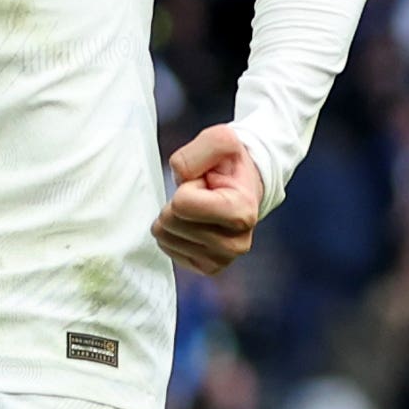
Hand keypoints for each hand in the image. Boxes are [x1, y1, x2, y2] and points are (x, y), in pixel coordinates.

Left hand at [153, 125, 264, 275]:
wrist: (243, 186)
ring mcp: (222, 260)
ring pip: (165, 238)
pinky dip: (175, 232)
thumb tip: (181, 179)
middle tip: (201, 195)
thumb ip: (196, 152)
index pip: (181, 204)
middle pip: (170, 222)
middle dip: (178, 202)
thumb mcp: (219, 140)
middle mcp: (236, 244)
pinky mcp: (207, 268)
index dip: (187, 186)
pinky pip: (167, 249)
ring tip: (199, 208)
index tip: (206, 184)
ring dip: (176, 217)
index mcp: (242, 212)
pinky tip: (195, 223)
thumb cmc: (229, 164)